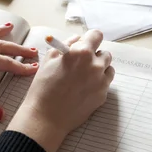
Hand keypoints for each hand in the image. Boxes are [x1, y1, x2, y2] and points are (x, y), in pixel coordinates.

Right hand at [8, 29, 114, 151]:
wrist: (46, 116)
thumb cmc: (43, 87)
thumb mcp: (49, 59)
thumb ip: (66, 45)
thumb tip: (77, 40)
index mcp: (81, 52)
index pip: (96, 35)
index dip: (90, 39)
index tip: (85, 44)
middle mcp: (95, 64)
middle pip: (104, 52)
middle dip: (94, 56)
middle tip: (80, 65)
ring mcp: (101, 80)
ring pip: (108, 67)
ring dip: (98, 68)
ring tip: (83, 77)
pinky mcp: (103, 94)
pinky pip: (106, 82)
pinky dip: (98, 82)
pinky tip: (84, 88)